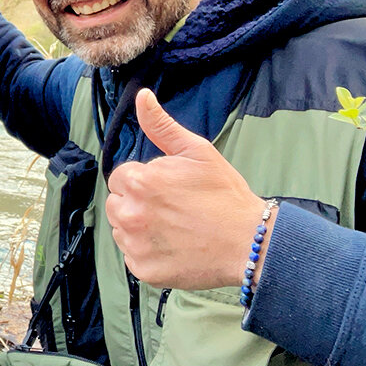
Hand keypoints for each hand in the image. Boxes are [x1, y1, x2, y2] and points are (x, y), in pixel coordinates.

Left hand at [104, 88, 268, 289]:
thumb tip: (143, 96)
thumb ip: (162, 126)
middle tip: (172, 208)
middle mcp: (131, 213)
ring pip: (121, 229)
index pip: (122, 177)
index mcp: (140, 181)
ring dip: (138, 226)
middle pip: (117, 202)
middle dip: (137, 202)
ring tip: (174, 227)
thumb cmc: (225, 194)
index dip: (145, 180)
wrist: (248, 242)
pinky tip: (173, 246)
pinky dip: (147, 252)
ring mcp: (135, 245)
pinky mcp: (143, 270)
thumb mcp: (197, 152)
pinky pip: (132, 255)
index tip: (169, 188)